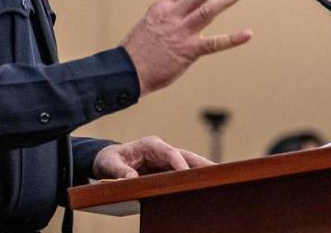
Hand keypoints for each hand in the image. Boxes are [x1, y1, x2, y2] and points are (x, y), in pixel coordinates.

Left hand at [93, 136, 213, 178]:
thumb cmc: (109, 159)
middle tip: (218, 172)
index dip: (179, 162)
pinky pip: (185, 172)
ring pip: (189, 163)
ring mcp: (167, 159)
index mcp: (150, 145)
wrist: (110, 160)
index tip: (188, 173)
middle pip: (185, 156)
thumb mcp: (110, 164)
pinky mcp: (168, 169)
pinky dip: (197, 177)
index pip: (169, 152)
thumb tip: (130, 177)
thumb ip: (120, 171)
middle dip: (202, 164)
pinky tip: (208, 184)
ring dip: (204, 170)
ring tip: (221, 178)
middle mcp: (162, 150)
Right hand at [121, 0, 251, 95]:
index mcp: (162, 6)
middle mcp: (172, 15)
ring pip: (208, 10)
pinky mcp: (188, 52)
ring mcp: (180, 32)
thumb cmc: (136, 50)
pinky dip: (232, 39)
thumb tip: (182, 7)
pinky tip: (247, 34)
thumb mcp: (148, 23)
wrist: (126, 71)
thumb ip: (166, 15)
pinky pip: (213, 44)